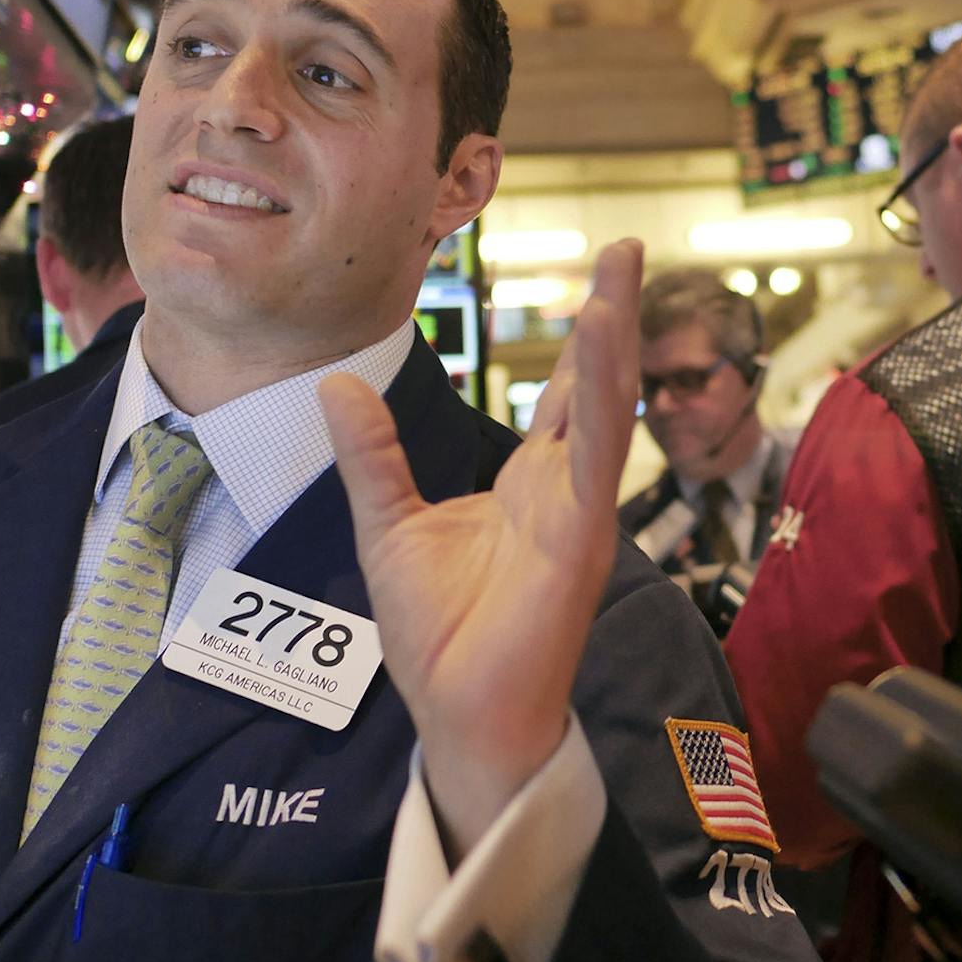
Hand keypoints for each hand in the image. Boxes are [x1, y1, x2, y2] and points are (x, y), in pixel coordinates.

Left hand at [320, 239, 642, 850]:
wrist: (459, 715)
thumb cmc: (441, 635)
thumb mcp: (388, 524)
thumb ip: (372, 455)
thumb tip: (333, 386)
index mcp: (535, 485)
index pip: (566, 394)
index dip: (582, 338)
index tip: (599, 278)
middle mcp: (568, 489)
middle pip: (597, 384)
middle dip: (613, 313)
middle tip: (628, 246)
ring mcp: (581, 512)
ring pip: (604, 408)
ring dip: (613, 337)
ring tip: (621, 270)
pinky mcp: (581, 540)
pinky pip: (594, 459)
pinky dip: (598, 400)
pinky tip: (601, 349)